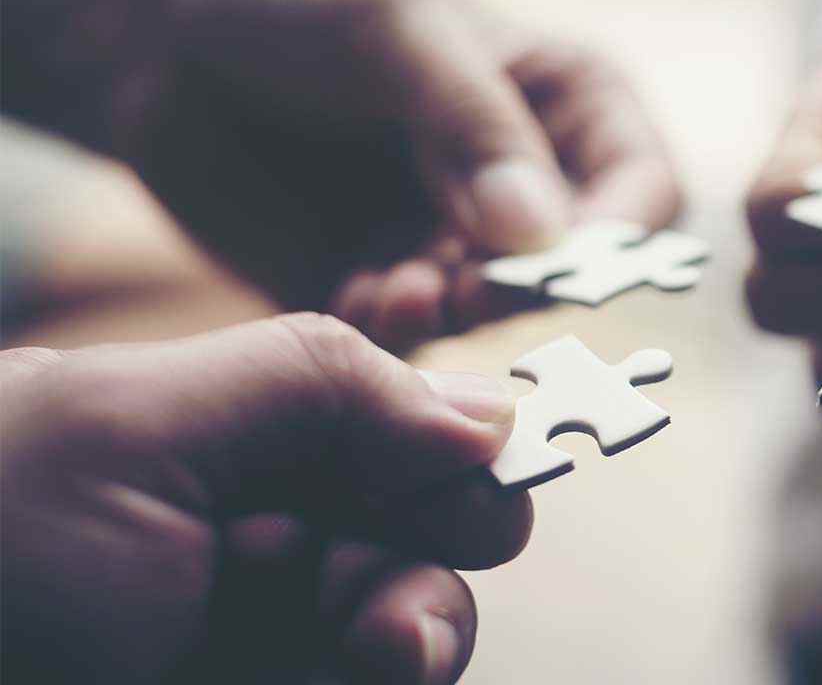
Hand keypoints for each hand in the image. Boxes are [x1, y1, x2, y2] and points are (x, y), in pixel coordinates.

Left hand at [0, 313, 530, 683]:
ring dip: (409, 640)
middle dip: (437, 562)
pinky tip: (343, 675)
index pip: (390, 425)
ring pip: (403, 635)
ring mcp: (250, 635)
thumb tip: (484, 408)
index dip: (455, 450)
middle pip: (419, 534)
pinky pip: (360, 684)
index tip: (482, 483)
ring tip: (367, 657)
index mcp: (219, 435)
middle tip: (389, 609)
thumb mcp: (120, 428)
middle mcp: (246, 534)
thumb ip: (314, 383)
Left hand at [3, 0, 679, 348]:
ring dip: (444, 317)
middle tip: (458, 289)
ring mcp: (447, 241)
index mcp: (564, 104)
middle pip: (566, 272)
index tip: (565, 266)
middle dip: (515, 290)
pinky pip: (404, 339)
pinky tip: (353, 301)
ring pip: (483, 316)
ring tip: (388, 295)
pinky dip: (386, 334)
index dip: (620, 237)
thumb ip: (474, 127)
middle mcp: (520, 183)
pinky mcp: (375, 286)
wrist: (154, 27)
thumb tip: (544, 238)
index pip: (643, 189)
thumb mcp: (396, 28)